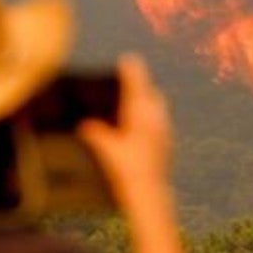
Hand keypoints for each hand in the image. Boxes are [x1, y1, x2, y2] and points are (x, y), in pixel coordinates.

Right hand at [79, 53, 172, 202]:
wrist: (150, 194)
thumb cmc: (126, 170)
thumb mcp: (106, 150)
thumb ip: (95, 134)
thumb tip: (85, 124)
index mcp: (140, 114)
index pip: (137, 84)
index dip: (132, 70)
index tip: (128, 58)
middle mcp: (156, 119)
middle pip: (151, 94)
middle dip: (141, 87)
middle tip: (127, 84)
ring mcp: (164, 131)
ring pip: (158, 108)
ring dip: (146, 103)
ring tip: (131, 107)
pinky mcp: (167, 143)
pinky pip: (160, 123)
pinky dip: (150, 119)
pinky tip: (138, 130)